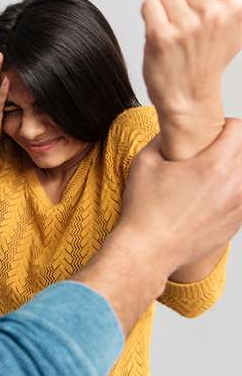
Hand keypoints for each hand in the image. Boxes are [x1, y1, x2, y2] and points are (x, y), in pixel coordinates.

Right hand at [121, 119, 241, 273]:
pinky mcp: (237, 222)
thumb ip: (162, 138)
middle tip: (211, 151)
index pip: (239, 129)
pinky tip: (211, 196)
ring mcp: (240, 206)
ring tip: (213, 174)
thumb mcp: (144, 163)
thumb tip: (172, 130)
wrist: (148, 251)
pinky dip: (233, 192)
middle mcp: (235, 185)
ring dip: (235, 170)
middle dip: (232, 146)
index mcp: (215, 166)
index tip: (213, 131)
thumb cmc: (145, 212)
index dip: (224, 125)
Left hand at [141, 0, 241, 135]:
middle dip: (177, 3)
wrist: (189, 98)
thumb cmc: (206, 63)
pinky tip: (158, 33)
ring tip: (171, 30)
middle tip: (182, 28)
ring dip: (162, 9)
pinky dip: (148, 16)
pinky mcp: (161, 35)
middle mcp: (214, 14)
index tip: (197, 14)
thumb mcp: (235, 29)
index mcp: (236, 7)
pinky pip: (148, 4)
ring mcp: (186, 25)